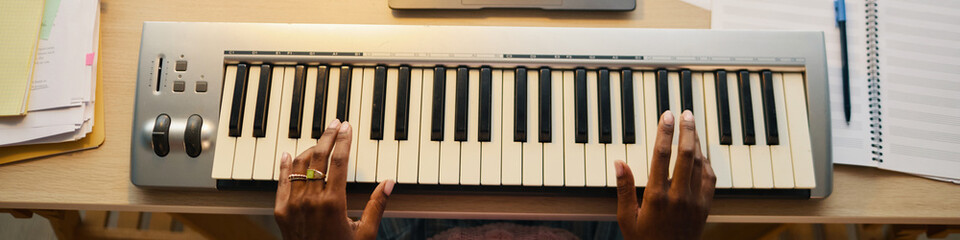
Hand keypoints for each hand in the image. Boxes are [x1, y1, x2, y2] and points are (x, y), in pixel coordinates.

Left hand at [274, 120, 394, 239]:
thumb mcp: (365, 233)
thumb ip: (377, 205)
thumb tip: (389, 183)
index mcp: (333, 203)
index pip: (338, 162)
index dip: (344, 141)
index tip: (347, 127)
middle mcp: (310, 201)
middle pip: (317, 157)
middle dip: (327, 136)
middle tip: (335, 124)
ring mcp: (293, 205)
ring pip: (298, 165)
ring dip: (309, 148)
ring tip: (319, 140)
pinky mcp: (281, 211)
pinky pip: (281, 181)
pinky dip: (284, 165)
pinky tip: (287, 154)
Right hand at [615, 110, 716, 239]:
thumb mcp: (626, 218)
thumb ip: (624, 188)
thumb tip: (619, 163)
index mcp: (656, 197)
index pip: (662, 156)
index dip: (664, 132)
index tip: (665, 116)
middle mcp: (678, 197)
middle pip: (686, 154)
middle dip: (686, 130)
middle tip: (685, 113)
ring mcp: (695, 202)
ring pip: (700, 164)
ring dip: (697, 142)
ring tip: (692, 127)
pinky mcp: (705, 207)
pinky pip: (710, 179)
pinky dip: (707, 162)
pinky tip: (701, 153)